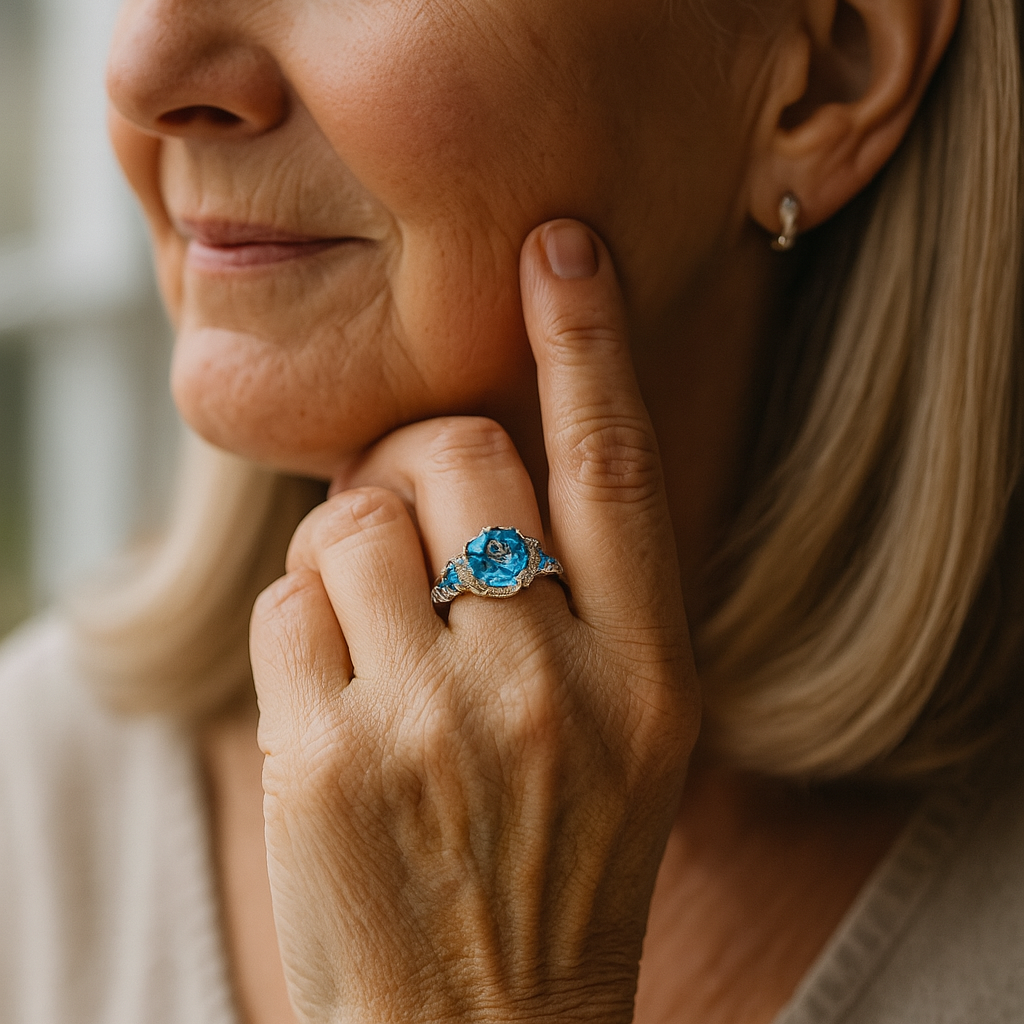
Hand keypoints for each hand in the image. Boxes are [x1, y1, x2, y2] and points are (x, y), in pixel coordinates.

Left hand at [250, 220, 699, 1023]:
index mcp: (649, 675)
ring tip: (375, 638)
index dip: (593, 343)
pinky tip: (333, 700)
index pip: (620, 469)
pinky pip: (287, 599)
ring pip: (352, 520)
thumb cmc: (555, 863)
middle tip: (404, 513)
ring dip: (347, 551)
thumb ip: (576, 594)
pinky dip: (298, 621)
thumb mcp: (625, 732)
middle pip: (457, 456)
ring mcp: (438, 724)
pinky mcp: (328, 762)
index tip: (564, 245)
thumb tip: (456, 455)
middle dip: (412, 458)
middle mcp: (555, 686)